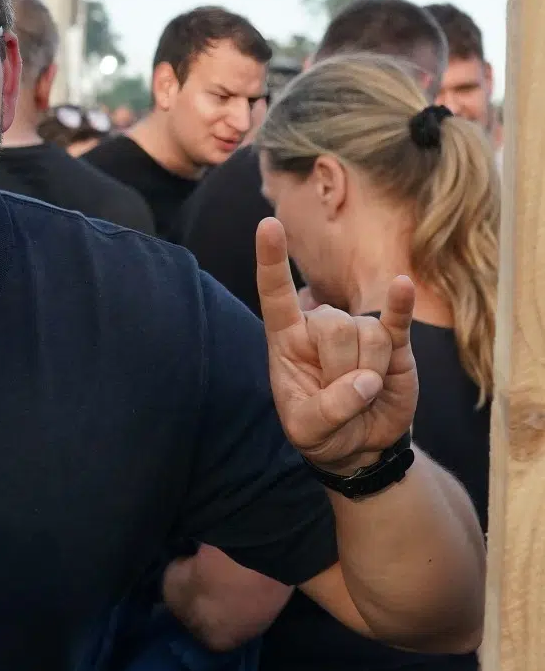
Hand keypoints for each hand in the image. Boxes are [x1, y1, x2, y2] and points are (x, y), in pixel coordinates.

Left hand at [257, 218, 417, 471]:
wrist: (361, 445)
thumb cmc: (322, 431)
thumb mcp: (308, 431)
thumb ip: (328, 410)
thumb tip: (366, 382)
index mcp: (286, 339)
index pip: (275, 294)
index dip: (271, 261)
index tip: (268, 225)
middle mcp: (321, 327)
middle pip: (334, 325)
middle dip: (340, 369)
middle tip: (340, 397)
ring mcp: (359, 331)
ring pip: (367, 336)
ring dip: (369, 372)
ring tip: (362, 392)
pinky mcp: (394, 342)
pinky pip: (397, 319)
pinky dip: (400, 305)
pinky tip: (403, 286)